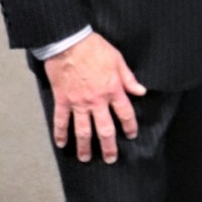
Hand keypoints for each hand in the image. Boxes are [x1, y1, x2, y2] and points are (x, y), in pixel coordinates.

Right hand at [44, 32, 146, 163]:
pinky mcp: (62, 101)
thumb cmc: (95, 48)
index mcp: (112, 89)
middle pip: (104, 129)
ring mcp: (78, 103)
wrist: (70, 43)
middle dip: (108, 146)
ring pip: (82, 131)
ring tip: (85, 158)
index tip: (131, 135)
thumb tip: (141, 91)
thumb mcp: (118, 59)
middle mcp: (96, 100)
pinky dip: (60, 134)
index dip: (129, 126)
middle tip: (110, 158)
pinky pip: (61, 122)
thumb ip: (129, 78)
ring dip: (84, 147)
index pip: (124, 113)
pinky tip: (61, 144)